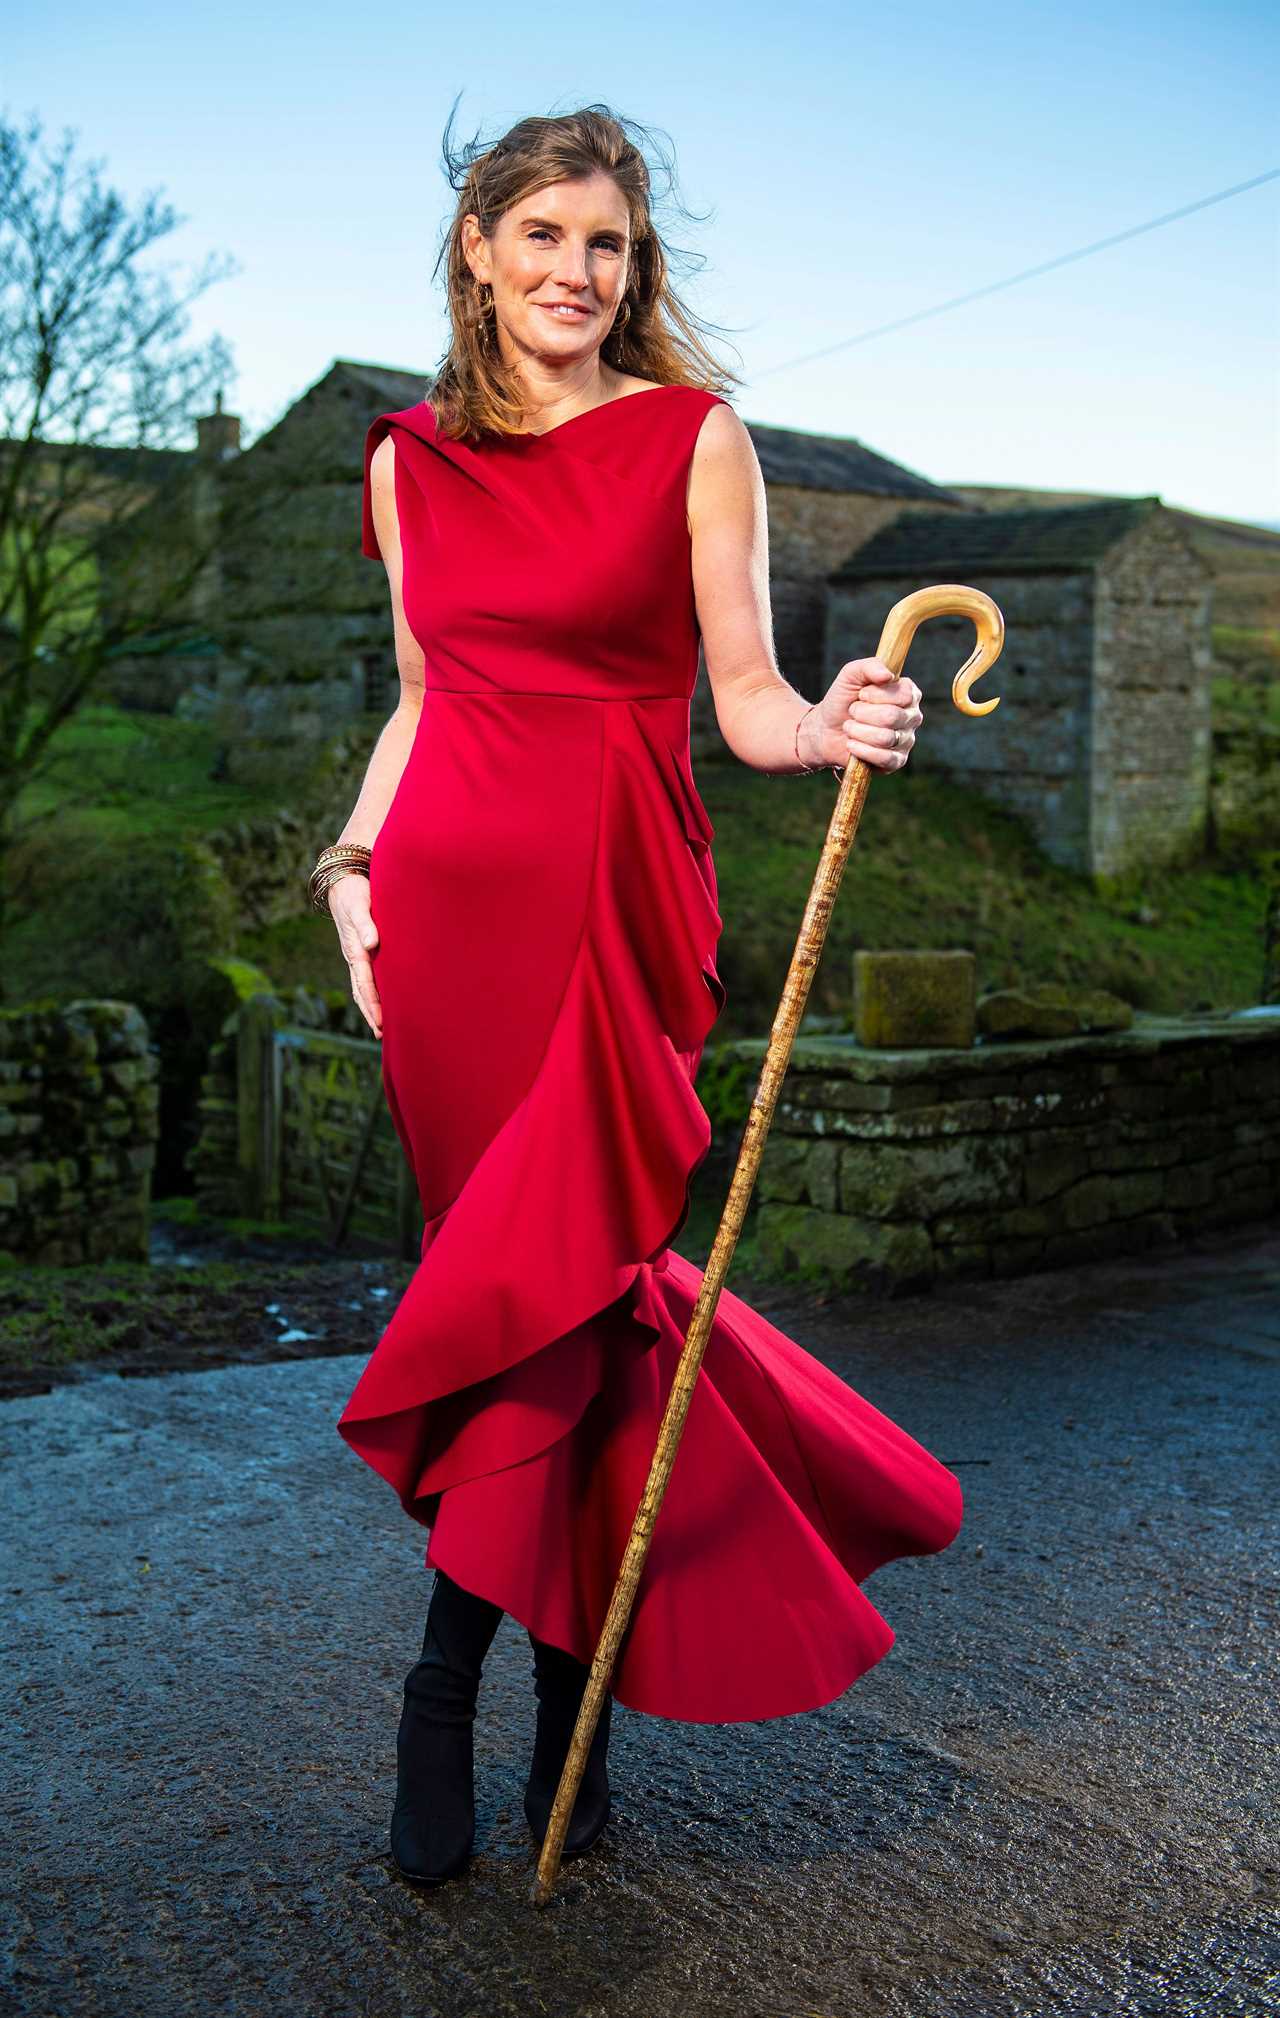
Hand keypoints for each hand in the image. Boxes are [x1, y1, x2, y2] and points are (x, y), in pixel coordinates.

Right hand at [328, 873, 382, 1037]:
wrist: (343, 883)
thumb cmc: (354, 893)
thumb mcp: (359, 905)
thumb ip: (365, 924)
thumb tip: (371, 944)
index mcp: (354, 950)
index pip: (364, 984)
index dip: (373, 1004)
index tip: (380, 1022)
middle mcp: (355, 956)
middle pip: (362, 991)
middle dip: (371, 1013)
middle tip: (381, 1034)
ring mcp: (357, 955)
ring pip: (364, 987)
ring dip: (371, 1007)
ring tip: (380, 1027)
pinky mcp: (362, 950)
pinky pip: (367, 977)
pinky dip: (372, 993)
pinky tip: (382, 1001)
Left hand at [802, 657, 923, 773]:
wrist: (825, 729)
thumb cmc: (843, 700)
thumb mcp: (851, 675)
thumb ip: (870, 666)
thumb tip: (888, 675)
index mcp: (908, 693)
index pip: (904, 694)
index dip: (877, 695)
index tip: (861, 694)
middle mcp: (912, 716)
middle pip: (892, 717)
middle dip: (862, 714)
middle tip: (852, 712)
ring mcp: (906, 740)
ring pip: (885, 738)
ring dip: (858, 731)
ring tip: (849, 727)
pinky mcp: (897, 761)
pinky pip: (885, 758)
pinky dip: (862, 750)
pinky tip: (852, 744)